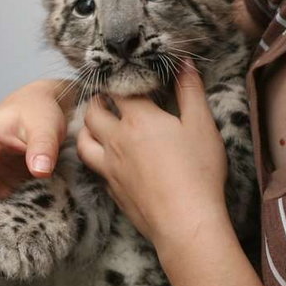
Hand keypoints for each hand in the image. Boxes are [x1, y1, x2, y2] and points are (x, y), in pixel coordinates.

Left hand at [77, 60, 228, 249]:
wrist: (184, 222)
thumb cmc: (198, 171)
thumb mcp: (201, 125)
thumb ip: (191, 91)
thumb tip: (184, 63)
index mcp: (139, 119)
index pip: (119, 90)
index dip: (121, 80)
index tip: (125, 76)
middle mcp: (117, 140)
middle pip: (93, 113)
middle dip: (97, 101)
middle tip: (106, 97)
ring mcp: (110, 168)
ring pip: (84, 141)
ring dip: (87, 129)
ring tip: (97, 124)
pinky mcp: (112, 190)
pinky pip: (95, 168)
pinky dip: (97, 158)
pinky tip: (108, 160)